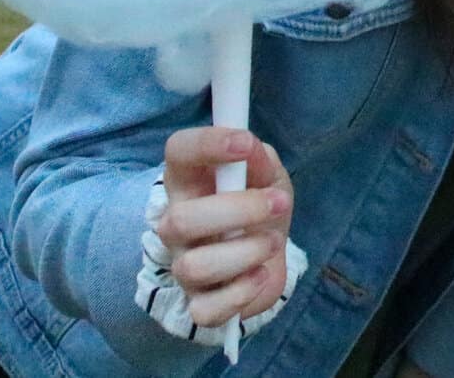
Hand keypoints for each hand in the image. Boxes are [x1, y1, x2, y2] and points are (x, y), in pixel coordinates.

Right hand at [157, 128, 294, 329]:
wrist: (266, 256)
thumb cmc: (259, 207)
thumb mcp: (268, 176)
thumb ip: (260, 160)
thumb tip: (250, 148)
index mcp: (189, 181)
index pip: (176, 152)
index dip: (206, 145)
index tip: (243, 143)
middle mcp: (175, 223)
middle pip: (181, 219)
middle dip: (240, 210)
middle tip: (278, 203)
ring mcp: (183, 265)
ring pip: (195, 267)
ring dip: (247, 252)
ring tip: (271, 241)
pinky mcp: (198, 303)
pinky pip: (207, 310)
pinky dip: (242, 293)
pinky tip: (259, 275)